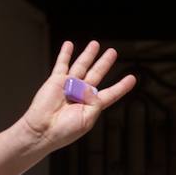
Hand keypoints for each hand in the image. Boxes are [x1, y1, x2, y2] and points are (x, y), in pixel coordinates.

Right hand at [14, 41, 136, 155]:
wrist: (43, 130)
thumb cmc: (65, 130)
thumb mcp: (87, 119)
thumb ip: (94, 102)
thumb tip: (90, 86)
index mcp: (92, 105)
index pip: (111, 93)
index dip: (122, 86)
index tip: (132, 78)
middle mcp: (82, 93)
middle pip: (97, 73)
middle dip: (105, 62)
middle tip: (113, 52)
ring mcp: (69, 85)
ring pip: (82, 65)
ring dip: (88, 54)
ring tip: (95, 44)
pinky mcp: (56, 81)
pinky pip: (62, 64)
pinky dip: (65, 54)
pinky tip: (69, 45)